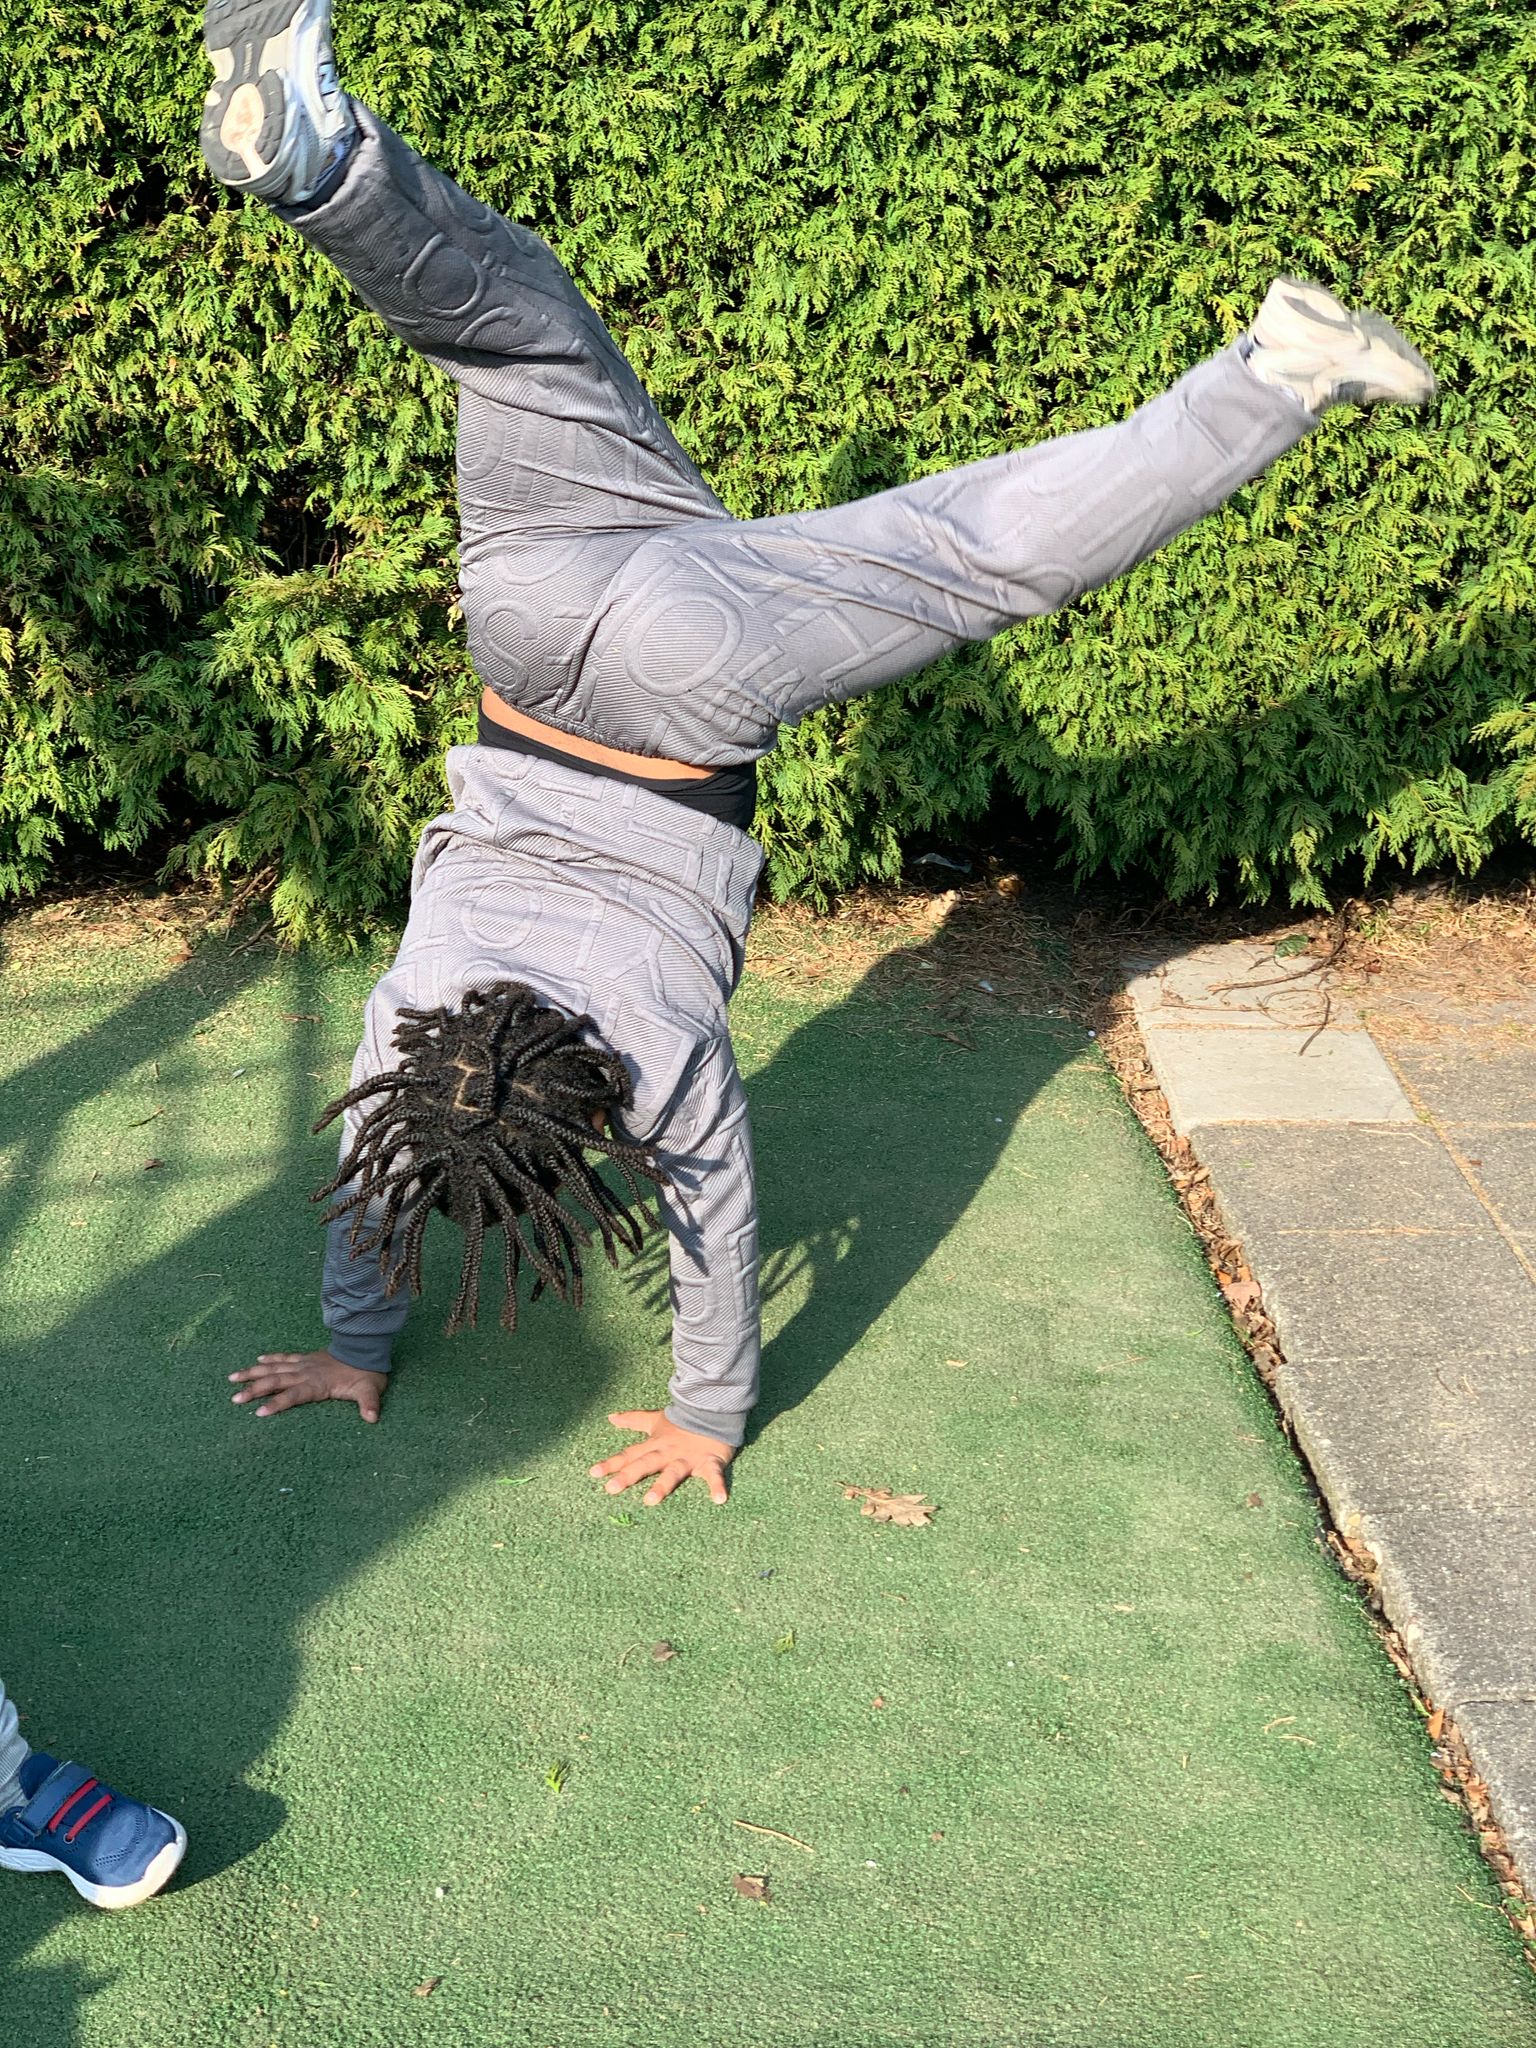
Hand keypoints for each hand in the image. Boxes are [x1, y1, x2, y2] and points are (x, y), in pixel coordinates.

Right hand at [229, 1350, 386, 1422]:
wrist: (366, 1350)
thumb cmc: (366, 1374)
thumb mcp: (370, 1390)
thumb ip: (369, 1404)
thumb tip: (372, 1418)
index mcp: (317, 1384)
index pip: (293, 1395)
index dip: (277, 1403)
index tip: (258, 1411)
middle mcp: (306, 1373)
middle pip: (276, 1381)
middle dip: (254, 1389)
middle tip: (234, 1398)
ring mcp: (304, 1364)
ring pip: (274, 1368)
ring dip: (254, 1372)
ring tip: (233, 1378)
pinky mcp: (306, 1357)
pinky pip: (285, 1357)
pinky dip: (271, 1358)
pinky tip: (258, 1360)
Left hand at [589, 1410, 733, 1506]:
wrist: (713, 1408)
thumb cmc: (682, 1420)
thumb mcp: (656, 1420)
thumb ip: (633, 1420)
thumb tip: (610, 1417)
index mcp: (655, 1445)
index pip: (630, 1455)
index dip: (612, 1464)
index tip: (593, 1474)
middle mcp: (668, 1453)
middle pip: (646, 1464)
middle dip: (629, 1476)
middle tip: (611, 1489)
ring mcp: (688, 1458)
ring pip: (673, 1473)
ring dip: (663, 1486)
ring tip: (650, 1500)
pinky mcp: (710, 1462)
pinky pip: (714, 1476)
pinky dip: (717, 1487)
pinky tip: (719, 1500)